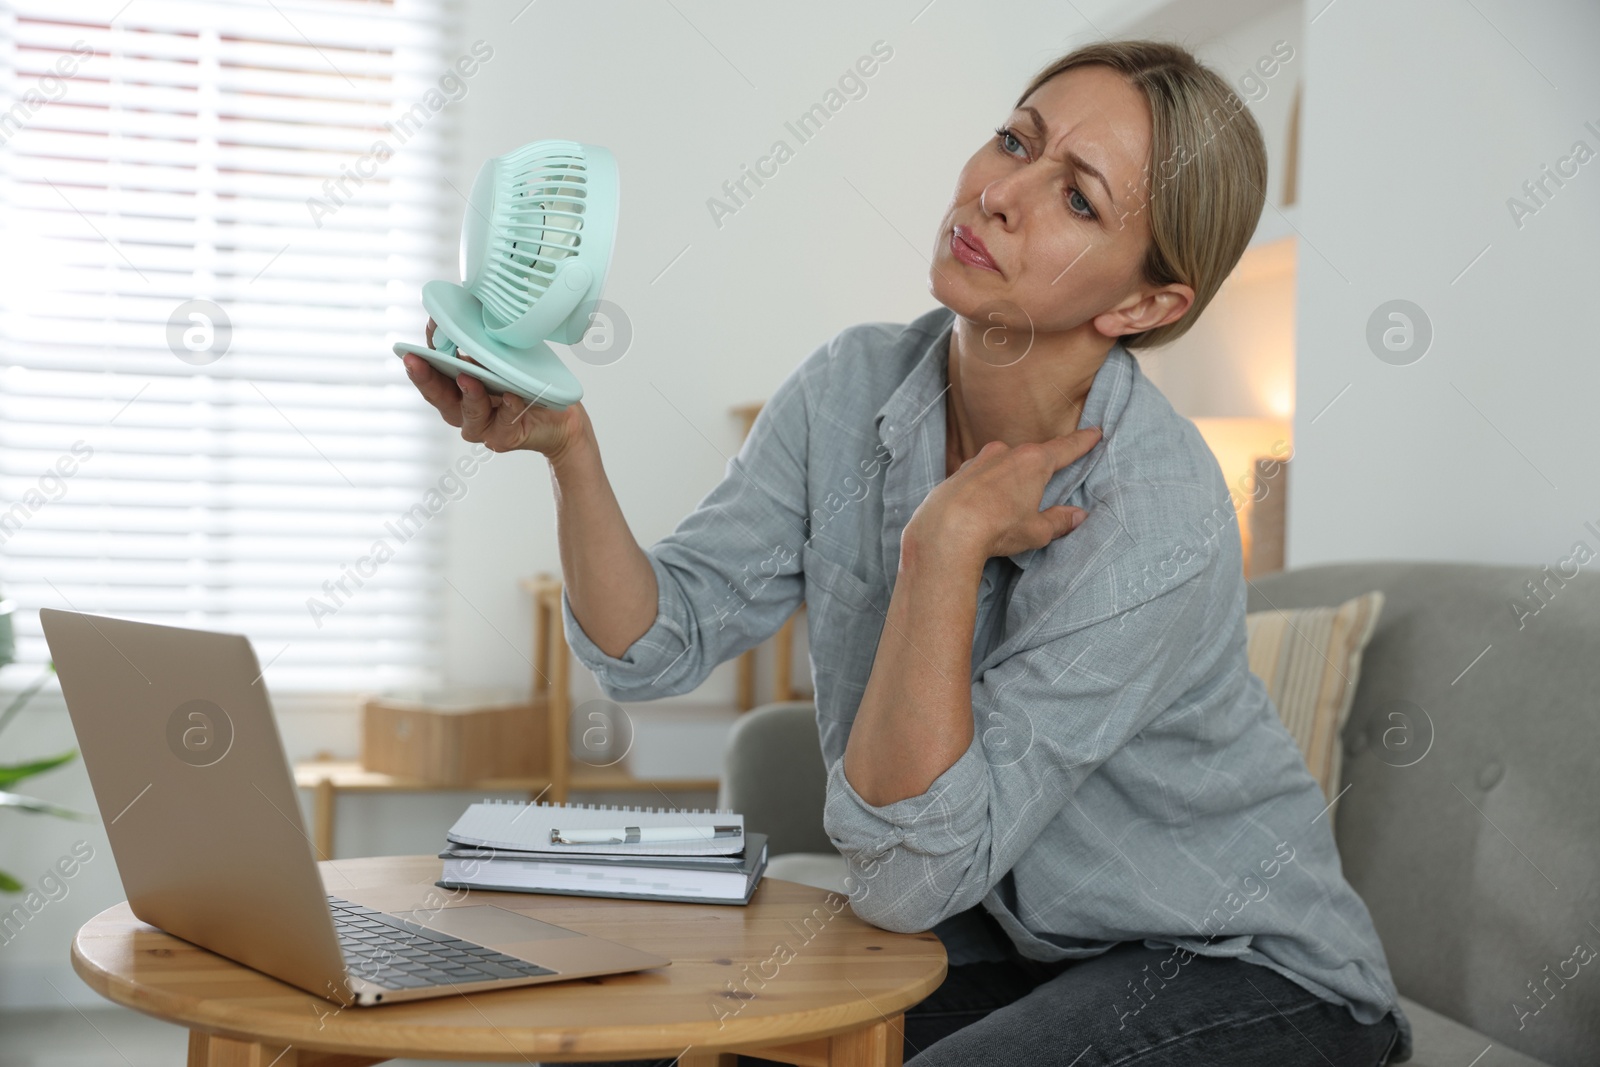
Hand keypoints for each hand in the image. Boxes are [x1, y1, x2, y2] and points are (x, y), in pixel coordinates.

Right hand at [405, 317, 586, 458]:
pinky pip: (504, 423)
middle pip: (438, 396)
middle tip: (416, 361)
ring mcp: (481, 426)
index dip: (421, 358)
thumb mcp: (498, 357)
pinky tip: (511, 396)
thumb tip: (464, 310)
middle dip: (425, 377)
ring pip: (469, 412)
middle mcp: (461, 409)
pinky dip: (508, 408)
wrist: (557, 415)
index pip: (431, 373)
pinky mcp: (503, 438)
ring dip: (469, 394)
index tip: (413, 344)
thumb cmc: (522, 383)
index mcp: (454, 389)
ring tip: (467, 377)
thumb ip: (478, 343)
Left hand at [905, 426, 1101, 564]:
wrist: (945, 530)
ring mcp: (979, 459)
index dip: (1082, 441)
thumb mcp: (1036, 530)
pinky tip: (985, 504)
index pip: (1065, 448)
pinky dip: (988, 486)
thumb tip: (1077, 516)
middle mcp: (1006, 453)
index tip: (1094, 431)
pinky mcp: (958, 472)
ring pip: (1004, 464)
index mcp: (1033, 462)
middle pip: (1032, 456)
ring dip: (1011, 478)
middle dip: (1041, 467)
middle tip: (1048, 480)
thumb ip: (1059, 521)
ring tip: (1011, 503)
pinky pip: (981, 475)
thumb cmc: (996, 528)